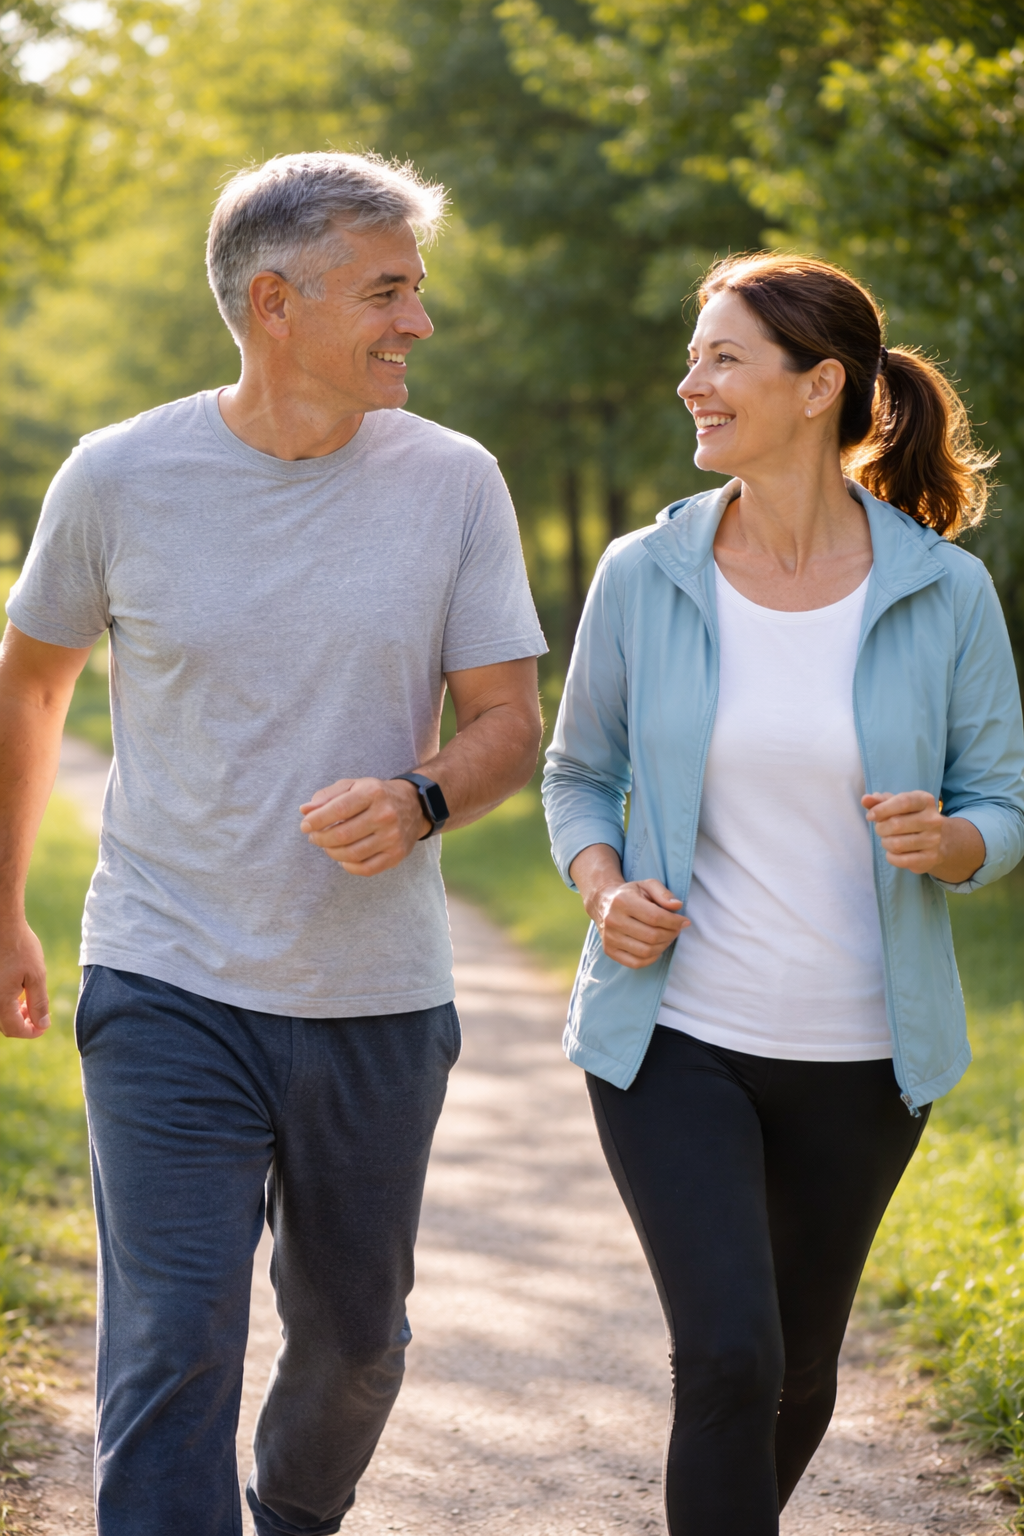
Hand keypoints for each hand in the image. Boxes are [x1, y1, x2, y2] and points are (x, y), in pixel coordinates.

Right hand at [1, 920, 50, 1038]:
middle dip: (24, 1022)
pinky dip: (8, 1000)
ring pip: (1, 1012)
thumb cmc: (20, 947)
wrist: (2, 924)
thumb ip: (39, 1003)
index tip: (44, 1025)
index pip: (14, 1030)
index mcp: (0, 1001)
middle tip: (38, 1011)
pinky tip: (19, 988)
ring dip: (16, 1011)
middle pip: (5, 1024)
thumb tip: (42, 1025)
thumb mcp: (36, 975)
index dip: (32, 1032)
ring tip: (30, 998)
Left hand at [299, 777, 430, 875]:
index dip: (316, 820)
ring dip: (332, 852)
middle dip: (321, 838)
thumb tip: (305, 810)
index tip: (305, 825)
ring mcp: (393, 836)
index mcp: (373, 792)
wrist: (414, 805)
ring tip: (327, 846)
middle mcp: (385, 814)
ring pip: (352, 854)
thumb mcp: (353, 786)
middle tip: (314, 837)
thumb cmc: (376, 795)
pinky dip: (348, 866)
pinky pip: (366, 868)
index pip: (338, 809)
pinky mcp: (397, 854)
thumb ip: (327, 796)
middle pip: (343, 834)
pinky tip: (343, 858)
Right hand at [586, 878, 689, 969]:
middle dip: (671, 934)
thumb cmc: (630, 894)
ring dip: (663, 946)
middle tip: (677, 929)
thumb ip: (664, 893)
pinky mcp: (609, 950)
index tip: (685, 922)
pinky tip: (657, 948)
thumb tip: (677, 907)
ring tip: (668, 937)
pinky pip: (636, 963)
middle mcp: (613, 920)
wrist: (603, 902)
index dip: (674, 922)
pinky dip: (652, 958)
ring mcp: (609, 938)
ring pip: (646, 951)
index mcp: (623, 901)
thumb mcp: (647, 885)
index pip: (655, 917)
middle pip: (652, 936)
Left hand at [863, 790, 983, 880]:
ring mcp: (934, 840)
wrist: (940, 840)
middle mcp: (933, 819)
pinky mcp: (931, 858)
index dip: (882, 809)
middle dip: (881, 828)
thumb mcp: (897, 805)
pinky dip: (891, 857)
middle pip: (896, 824)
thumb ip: (879, 801)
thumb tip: (865, 799)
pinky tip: (893, 853)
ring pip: (897, 844)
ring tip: (888, 840)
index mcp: (925, 801)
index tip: (870, 816)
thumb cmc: (910, 817)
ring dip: (885, 843)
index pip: (903, 801)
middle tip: (881, 829)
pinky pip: (902, 860)